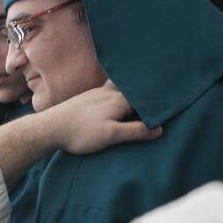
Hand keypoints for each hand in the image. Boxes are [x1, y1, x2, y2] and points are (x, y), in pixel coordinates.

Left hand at [39, 82, 161, 155]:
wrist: (50, 127)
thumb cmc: (81, 132)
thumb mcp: (111, 135)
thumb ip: (136, 131)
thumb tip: (159, 129)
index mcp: (119, 100)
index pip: (145, 98)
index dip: (158, 99)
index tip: (173, 98)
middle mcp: (110, 92)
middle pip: (134, 90)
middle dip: (146, 90)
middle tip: (163, 87)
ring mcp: (97, 93)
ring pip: (121, 89)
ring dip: (132, 89)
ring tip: (142, 90)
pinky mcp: (88, 98)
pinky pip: (110, 92)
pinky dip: (119, 93)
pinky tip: (118, 99)